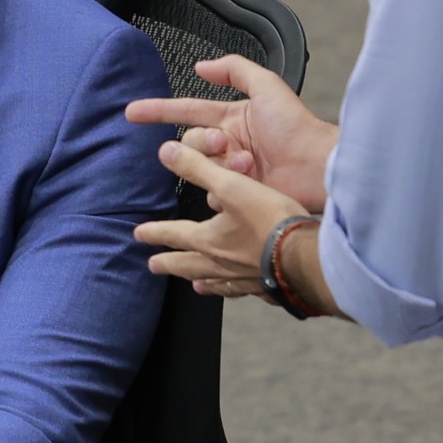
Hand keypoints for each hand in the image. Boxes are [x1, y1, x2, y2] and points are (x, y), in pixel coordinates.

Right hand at [124, 57, 333, 210]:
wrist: (315, 165)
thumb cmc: (297, 127)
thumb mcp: (266, 86)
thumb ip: (234, 70)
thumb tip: (202, 66)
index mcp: (232, 118)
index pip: (187, 111)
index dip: (158, 110)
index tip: (133, 112)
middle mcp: (229, 143)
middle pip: (190, 143)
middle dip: (202, 142)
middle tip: (223, 142)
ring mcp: (232, 170)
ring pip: (200, 168)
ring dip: (220, 164)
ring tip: (247, 163)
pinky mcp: (237, 195)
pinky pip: (213, 194)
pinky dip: (227, 186)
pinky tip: (249, 180)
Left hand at [138, 136, 321, 303]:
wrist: (304, 256)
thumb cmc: (269, 220)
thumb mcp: (231, 186)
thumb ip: (199, 168)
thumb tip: (165, 152)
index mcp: (209, 240)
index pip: (174, 234)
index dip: (155, 232)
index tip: (138, 235)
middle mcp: (220, 263)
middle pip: (188, 264)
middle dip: (169, 263)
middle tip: (153, 266)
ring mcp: (242, 279)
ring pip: (214, 281)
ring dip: (201, 281)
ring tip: (194, 285)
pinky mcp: (265, 287)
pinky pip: (242, 291)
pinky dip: (233, 290)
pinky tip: (238, 290)